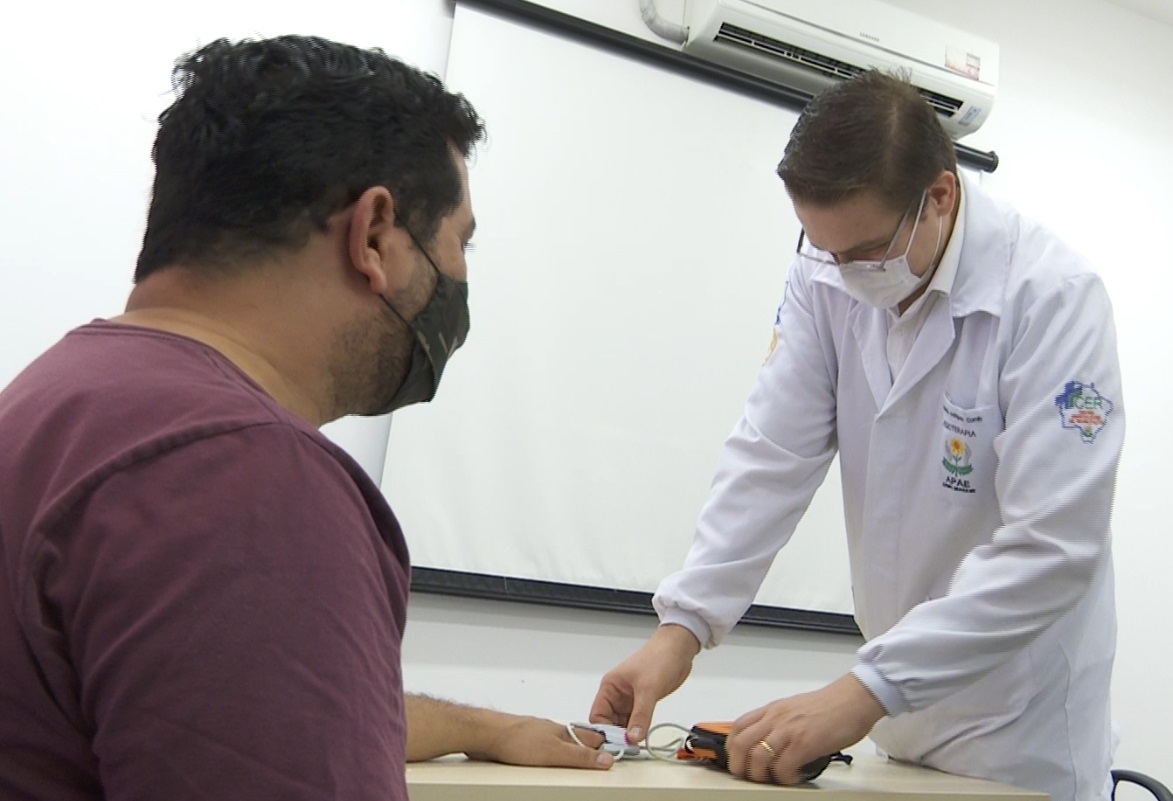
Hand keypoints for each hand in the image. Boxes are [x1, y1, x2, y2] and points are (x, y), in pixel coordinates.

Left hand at [466, 713, 614, 769]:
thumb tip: (606, 759)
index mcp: (563, 732)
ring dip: (574, 744)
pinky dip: (554, 747)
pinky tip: (550, 752)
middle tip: (606, 747)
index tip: (618, 751)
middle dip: (593, 742)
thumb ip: (580, 756)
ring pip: (562, 739)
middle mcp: (552, 730)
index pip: (592, 738)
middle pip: (578, 737)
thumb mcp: (555, 753)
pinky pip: (545, 744)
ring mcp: (537, 734)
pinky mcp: (523, 741)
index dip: (606, 746)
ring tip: (584, 747)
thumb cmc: (516, 739)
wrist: (486, 733)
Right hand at [589, 624, 700, 741]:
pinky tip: (643, 737)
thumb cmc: (659, 658)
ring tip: (636, 745)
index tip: (616, 743)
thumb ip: (641, 715)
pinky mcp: (642, 702)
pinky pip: (635, 721)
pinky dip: (638, 730)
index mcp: (610, 687)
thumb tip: (633, 737)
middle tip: (627, 748)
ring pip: (622, 724)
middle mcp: (616, 695)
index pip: (597, 715)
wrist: (679, 649)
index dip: (604, 731)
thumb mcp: (648, 688)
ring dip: (628, 734)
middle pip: (608, 722)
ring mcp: (629, 700)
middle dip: (616, 735)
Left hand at [726, 673, 884, 784]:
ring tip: (773, 780)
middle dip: (739, 766)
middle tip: (750, 777)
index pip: (738, 726)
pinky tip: (795, 777)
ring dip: (761, 776)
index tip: (738, 760)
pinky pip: (783, 768)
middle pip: (741, 744)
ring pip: (757, 758)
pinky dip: (785, 778)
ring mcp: (788, 731)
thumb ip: (780, 722)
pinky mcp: (804, 744)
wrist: (853, 700)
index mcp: (773, 710)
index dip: (732, 747)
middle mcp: (775, 718)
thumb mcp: (795, 709)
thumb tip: (772, 744)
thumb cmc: (830, 706)